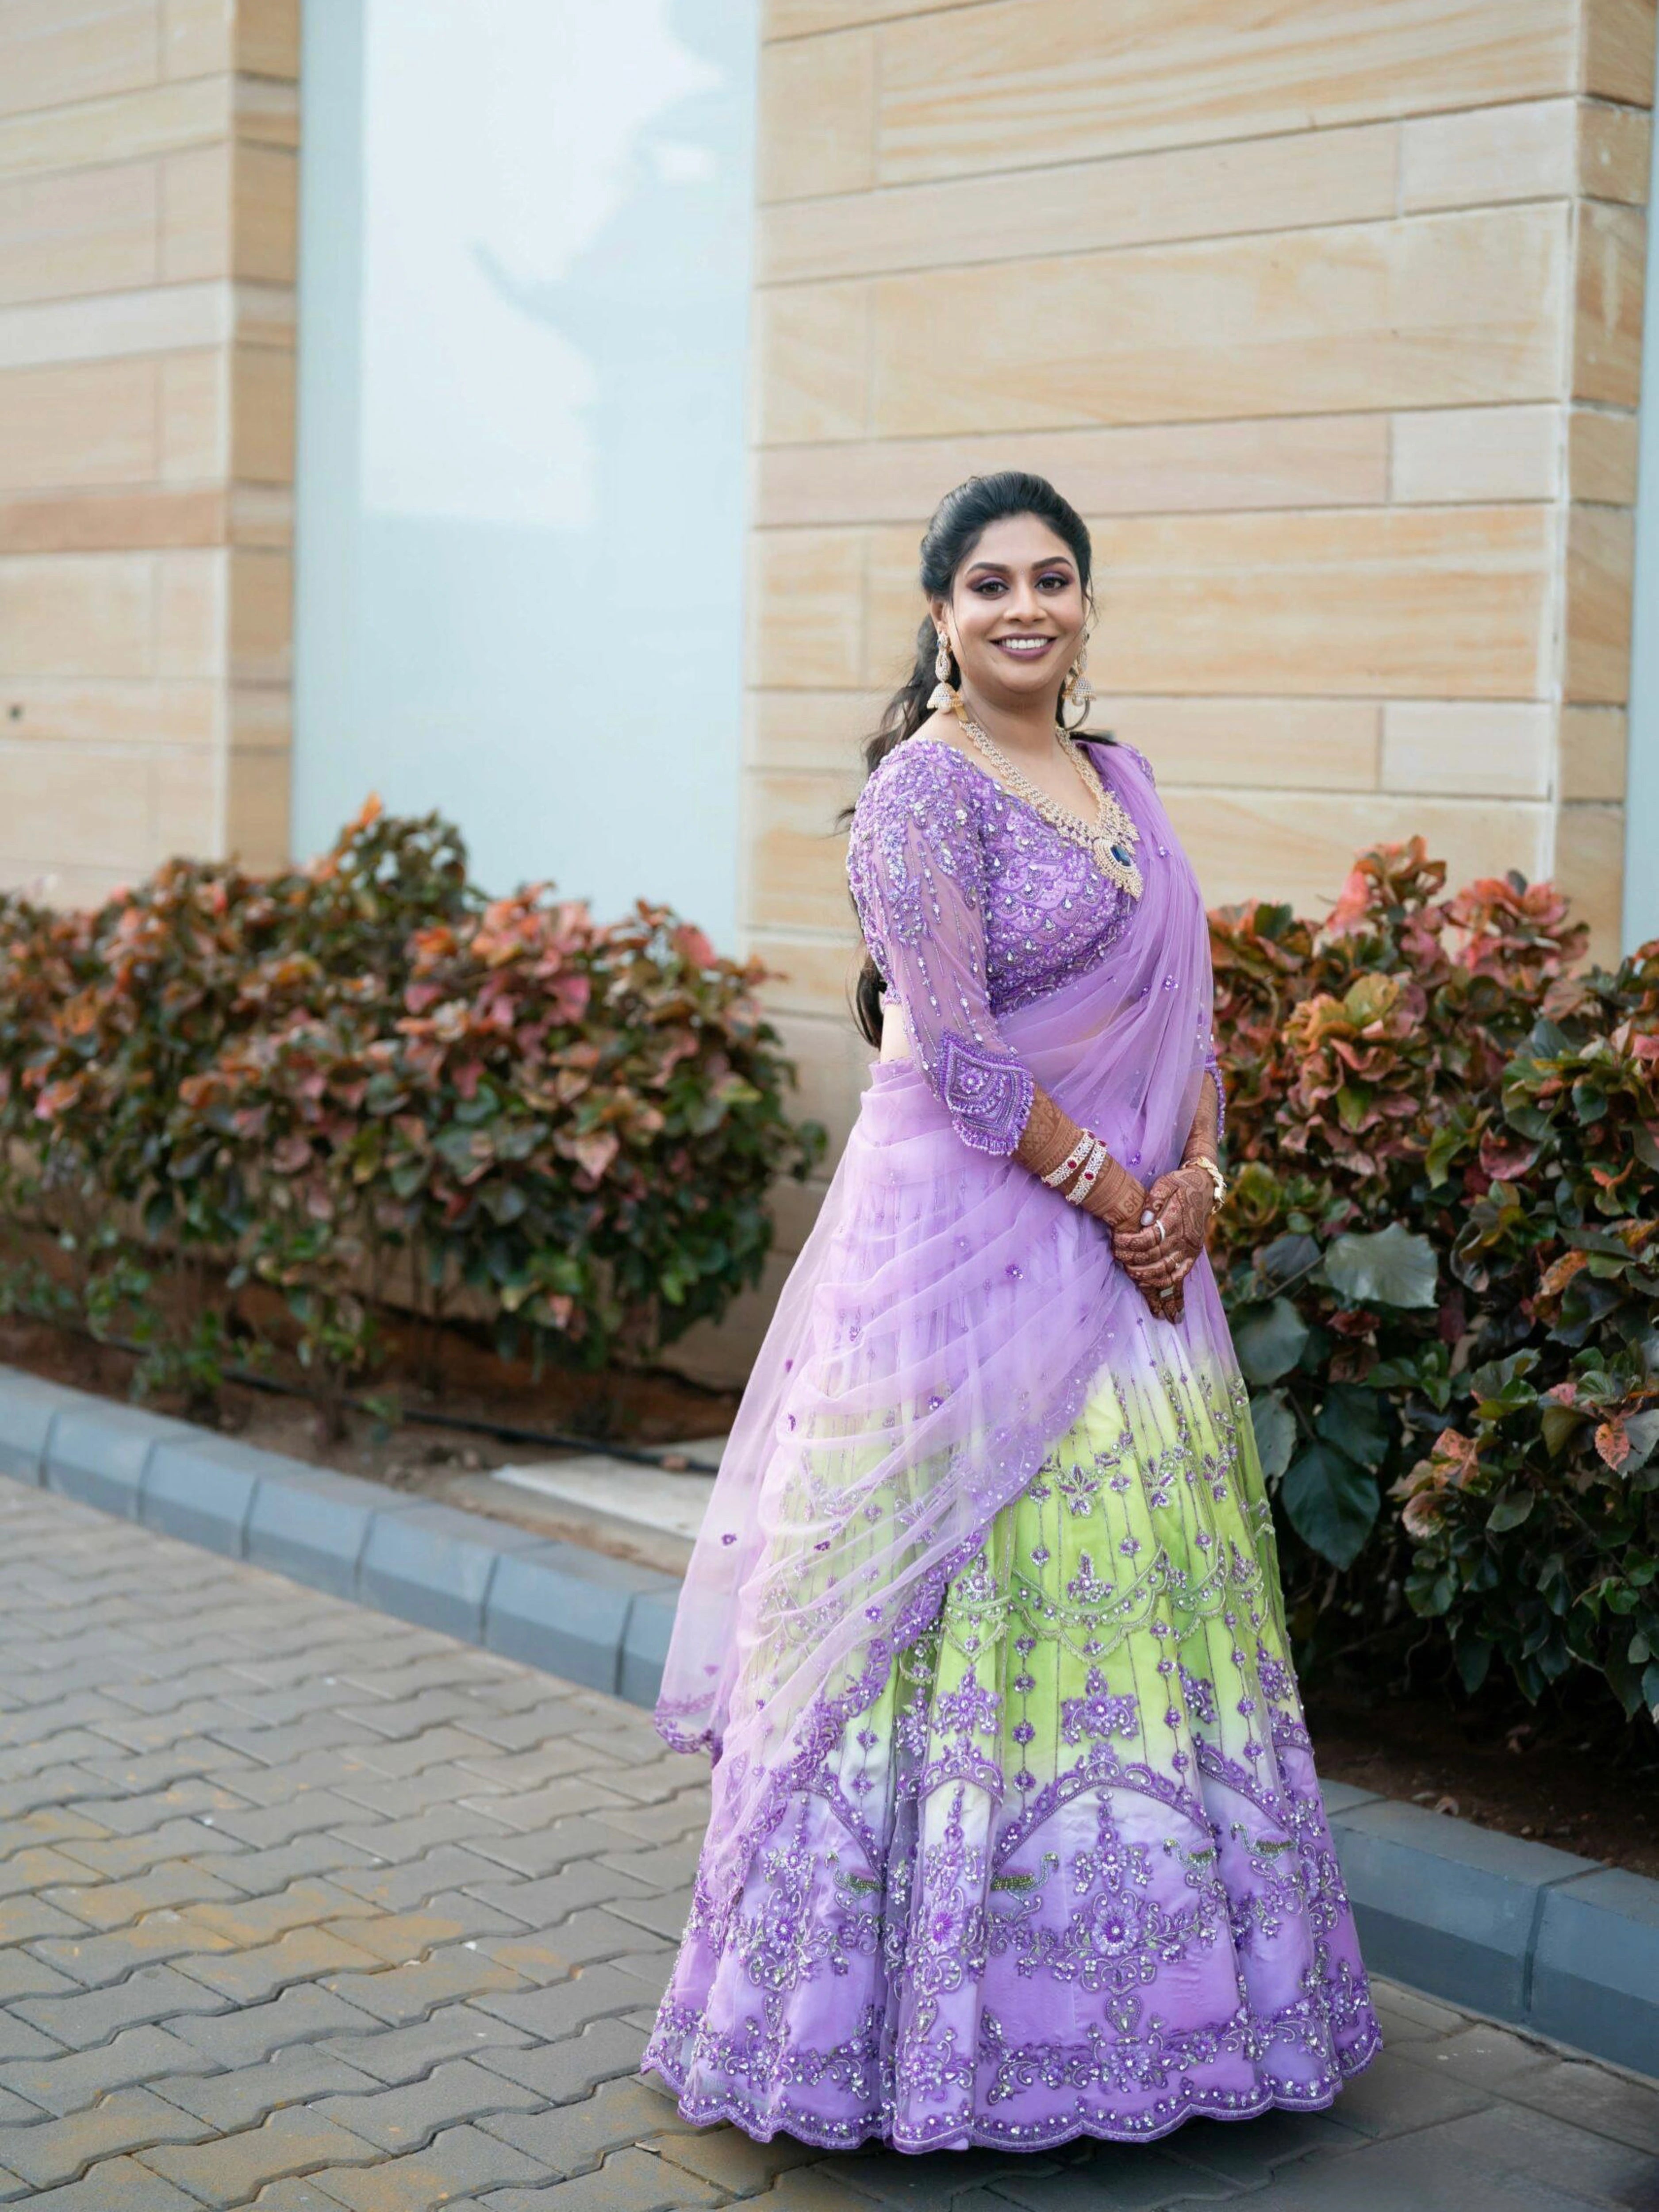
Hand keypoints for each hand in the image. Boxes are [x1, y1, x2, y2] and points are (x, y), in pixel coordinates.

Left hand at [1112, 1164, 1214, 1323]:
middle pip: (1155, 1256)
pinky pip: (1179, 1275)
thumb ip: (1154, 1200)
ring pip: (1166, 1270)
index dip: (1131, 1242)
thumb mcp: (1166, 1182)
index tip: (1116, 1239)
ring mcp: (1190, 1249)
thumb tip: (1143, 1220)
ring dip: (1144, 1274)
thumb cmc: (1181, 1184)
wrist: (1205, 1188)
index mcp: (1177, 1218)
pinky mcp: (1193, 1255)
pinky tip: (1147, 1283)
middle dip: (1132, 1258)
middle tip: (1116, 1254)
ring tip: (1128, 1270)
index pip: (1151, 1238)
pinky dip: (1162, 1283)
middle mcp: (1185, 1237)